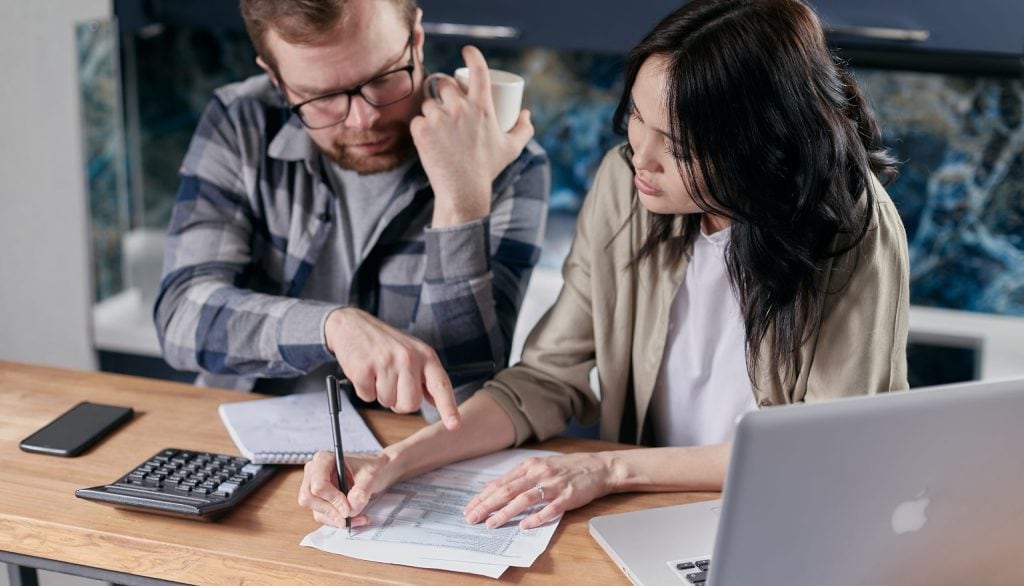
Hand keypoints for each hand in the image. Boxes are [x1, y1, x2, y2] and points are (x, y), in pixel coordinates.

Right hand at [298, 450, 405, 526]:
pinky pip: (323, 516)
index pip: (318, 485)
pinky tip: (355, 518)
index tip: (348, 509)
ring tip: (359, 518)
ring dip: (337, 519)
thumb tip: (350, 510)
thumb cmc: (372, 468)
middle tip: (349, 517)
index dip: (333, 499)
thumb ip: (361, 492)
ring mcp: (314, 487)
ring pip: (316, 510)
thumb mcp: (371, 476)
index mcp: (323, 460)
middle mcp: (314, 472)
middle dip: (330, 511)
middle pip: (309, 498)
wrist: (377, 472)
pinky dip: (338, 520)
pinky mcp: (320, 500)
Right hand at [325, 307, 460, 429]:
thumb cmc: (386, 343)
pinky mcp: (364, 368)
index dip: (448, 408)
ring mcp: (386, 362)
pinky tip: (365, 372)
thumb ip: (426, 377)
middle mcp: (409, 358)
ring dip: (380, 394)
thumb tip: (436, 402)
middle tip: (392, 384)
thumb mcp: (413, 353)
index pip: (441, 386)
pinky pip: (367, 397)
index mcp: (426, 356)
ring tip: (377, 372)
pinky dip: (364, 390)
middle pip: (410, 404)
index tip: (454, 425)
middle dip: (399, 403)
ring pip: (387, 402)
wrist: (353, 324)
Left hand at [411, 45, 533, 226]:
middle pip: (445, 84)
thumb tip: (525, 113)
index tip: (467, 51)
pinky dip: (421, 127)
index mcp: (482, 107)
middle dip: (444, 90)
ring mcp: (439, 118)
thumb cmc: (488, 169)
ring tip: (438, 126)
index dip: (472, 55)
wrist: (463, 191)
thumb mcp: (511, 149)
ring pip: (429, 102)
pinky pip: (417, 120)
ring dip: (431, 110)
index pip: (478, 70)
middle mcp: (460, 108)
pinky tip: (427, 138)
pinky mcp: (421, 130)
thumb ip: (524, 129)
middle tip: (446, 104)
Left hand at [463, 452, 614, 529]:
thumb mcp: (539, 466)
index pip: (501, 483)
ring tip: (492, 523)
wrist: (598, 467)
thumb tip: (491, 487)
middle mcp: (539, 473)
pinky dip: (536, 518)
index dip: (483, 497)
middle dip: (487, 505)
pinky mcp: (567, 496)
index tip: (469, 508)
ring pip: (524, 499)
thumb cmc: (567, 468)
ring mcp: (553, 485)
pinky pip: (550, 508)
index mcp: (530, 466)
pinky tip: (524, 526)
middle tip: (472, 518)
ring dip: (506, 512)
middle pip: (507, 490)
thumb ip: (516, 477)